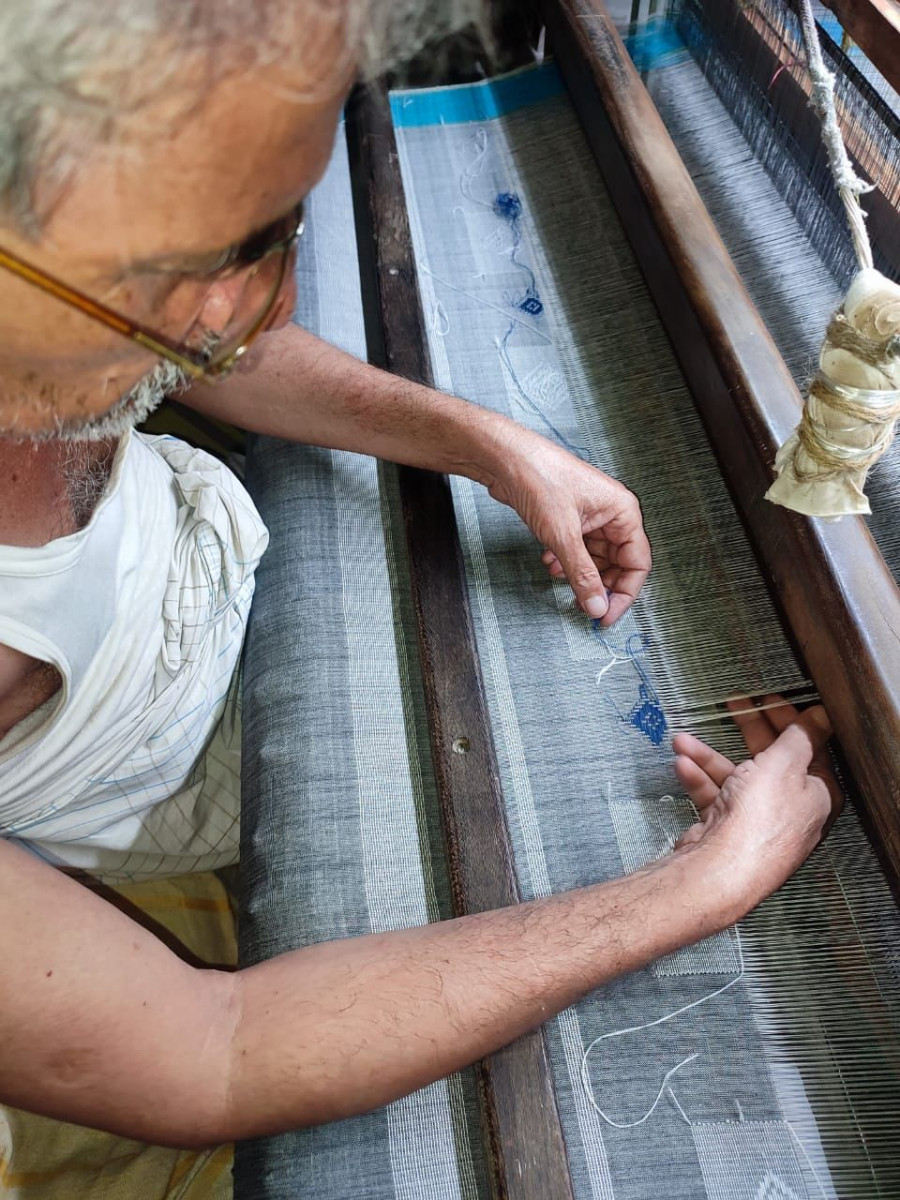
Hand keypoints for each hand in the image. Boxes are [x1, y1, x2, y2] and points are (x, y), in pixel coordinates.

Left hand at [485, 429, 650, 625]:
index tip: (606, 615)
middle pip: (617, 563)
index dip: (624, 593)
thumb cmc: (539, 477)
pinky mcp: (570, 518)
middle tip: (584, 605)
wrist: (506, 458)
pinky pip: (577, 549)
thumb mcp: (563, 535)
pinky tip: (550, 562)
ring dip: (579, 574)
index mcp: (623, 511)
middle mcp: (611, 514)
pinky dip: (565, 562)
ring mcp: (590, 516)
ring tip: (561, 580)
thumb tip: (596, 604)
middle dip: (600, 586)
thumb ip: (581, 574)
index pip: (637, 562)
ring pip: (595, 558)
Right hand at [671, 696, 840, 910]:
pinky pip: (714, 794)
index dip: (788, 720)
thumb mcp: (784, 764)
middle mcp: (790, 809)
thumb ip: (801, 736)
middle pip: (771, 759)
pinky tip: (683, 765)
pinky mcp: (728, 829)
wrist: (720, 868)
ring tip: (683, 740)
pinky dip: (698, 779)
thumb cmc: (759, 822)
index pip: (808, 749)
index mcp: (816, 794)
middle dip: (748, 730)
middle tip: (736, 706)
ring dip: (708, 756)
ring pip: (735, 776)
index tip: (769, 700)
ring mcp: (757, 820)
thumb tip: (822, 716)